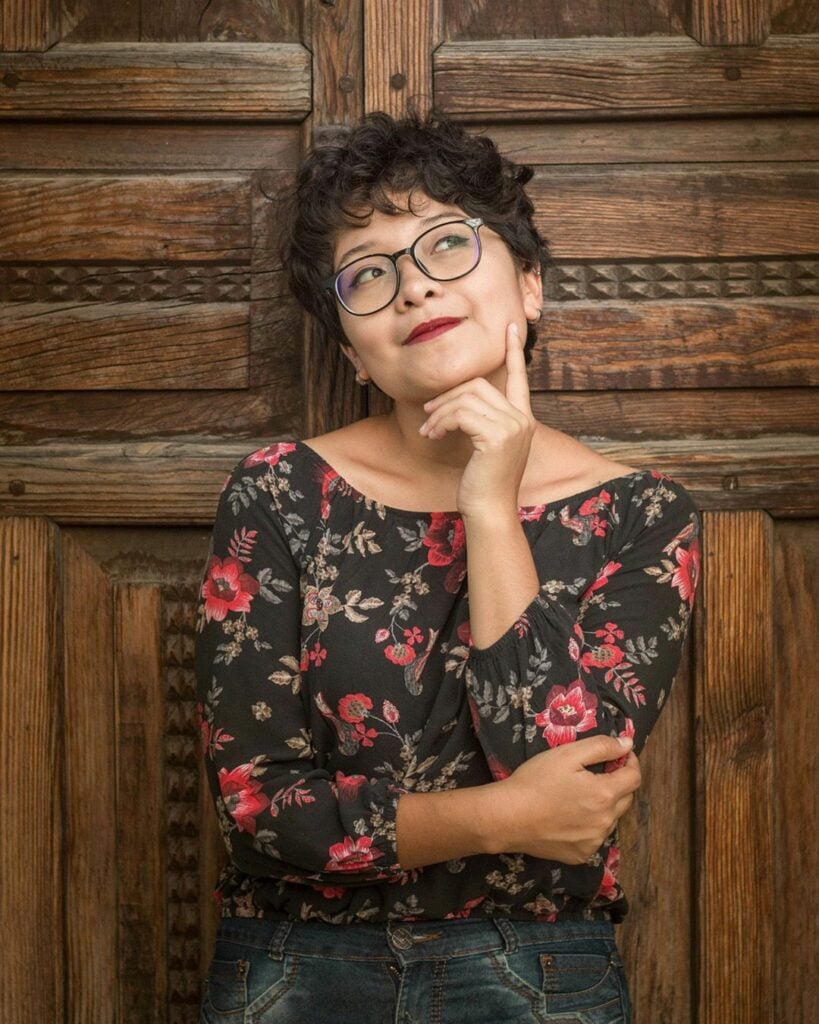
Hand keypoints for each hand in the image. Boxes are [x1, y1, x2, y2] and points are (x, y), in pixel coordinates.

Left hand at [418, 321, 535, 518]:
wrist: (488, 510)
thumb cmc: (482, 483)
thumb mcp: (484, 447)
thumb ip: (481, 422)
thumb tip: (456, 403)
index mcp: (523, 419)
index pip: (520, 378)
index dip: (514, 351)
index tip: (511, 327)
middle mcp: (522, 420)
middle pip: (479, 385)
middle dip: (448, 396)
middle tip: (427, 413)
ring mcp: (512, 427)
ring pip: (466, 398)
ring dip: (439, 412)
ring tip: (427, 430)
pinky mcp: (497, 436)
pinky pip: (460, 414)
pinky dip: (440, 421)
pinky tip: (431, 436)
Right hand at [488, 735, 641, 863]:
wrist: (508, 817)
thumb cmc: (536, 781)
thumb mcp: (567, 754)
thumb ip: (601, 747)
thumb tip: (628, 743)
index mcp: (605, 795)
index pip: (634, 777)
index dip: (630, 761)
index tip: (620, 754)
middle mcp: (606, 822)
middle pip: (626, 799)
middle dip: (618, 782)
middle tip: (596, 772)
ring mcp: (594, 842)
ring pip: (610, 819)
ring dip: (604, 805)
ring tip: (579, 795)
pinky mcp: (581, 856)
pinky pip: (595, 837)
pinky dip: (590, 825)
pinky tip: (569, 816)